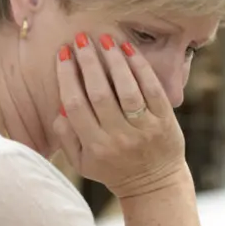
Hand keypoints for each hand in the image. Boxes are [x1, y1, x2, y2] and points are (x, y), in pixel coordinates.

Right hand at [53, 32, 186, 197]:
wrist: (155, 186)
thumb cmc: (113, 170)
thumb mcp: (82, 162)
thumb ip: (66, 137)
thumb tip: (59, 107)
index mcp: (95, 146)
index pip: (75, 105)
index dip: (67, 76)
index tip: (63, 54)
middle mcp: (119, 137)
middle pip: (99, 93)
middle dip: (88, 62)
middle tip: (81, 39)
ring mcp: (145, 129)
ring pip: (127, 89)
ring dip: (114, 61)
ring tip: (104, 39)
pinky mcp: (166, 123)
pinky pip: (153, 90)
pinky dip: (141, 68)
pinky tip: (129, 50)